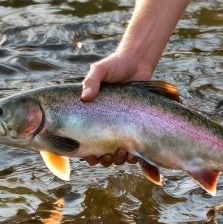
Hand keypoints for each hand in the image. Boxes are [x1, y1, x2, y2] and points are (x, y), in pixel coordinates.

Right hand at [80, 49, 154, 166]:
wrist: (138, 63)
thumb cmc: (115, 65)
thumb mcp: (100, 70)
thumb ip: (91, 81)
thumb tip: (85, 97)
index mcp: (92, 118)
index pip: (84, 144)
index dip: (86, 154)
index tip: (91, 155)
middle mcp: (106, 126)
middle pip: (102, 155)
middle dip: (104, 159)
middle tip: (109, 154)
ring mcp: (122, 128)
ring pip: (118, 156)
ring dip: (119, 160)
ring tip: (123, 152)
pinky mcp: (138, 128)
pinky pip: (136, 150)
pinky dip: (135, 156)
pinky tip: (135, 152)